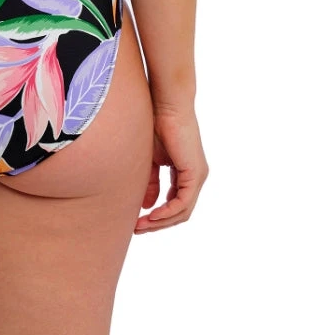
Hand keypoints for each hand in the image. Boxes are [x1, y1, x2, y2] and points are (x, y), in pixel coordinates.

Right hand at [134, 107, 207, 233]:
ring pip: (182, 211)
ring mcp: (198, 177)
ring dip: (161, 221)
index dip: (156, 216)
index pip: (174, 203)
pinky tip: (152, 215)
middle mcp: (195, 177)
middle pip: (179, 212)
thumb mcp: (150, 160)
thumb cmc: (155, 125)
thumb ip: (150, 182)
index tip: (137, 221)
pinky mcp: (195, 174)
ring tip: (141, 225)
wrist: (165, 105)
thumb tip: (147, 205)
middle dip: (157, 223)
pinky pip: (183, 202)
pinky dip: (167, 212)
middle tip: (137, 229)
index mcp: (186, 173)